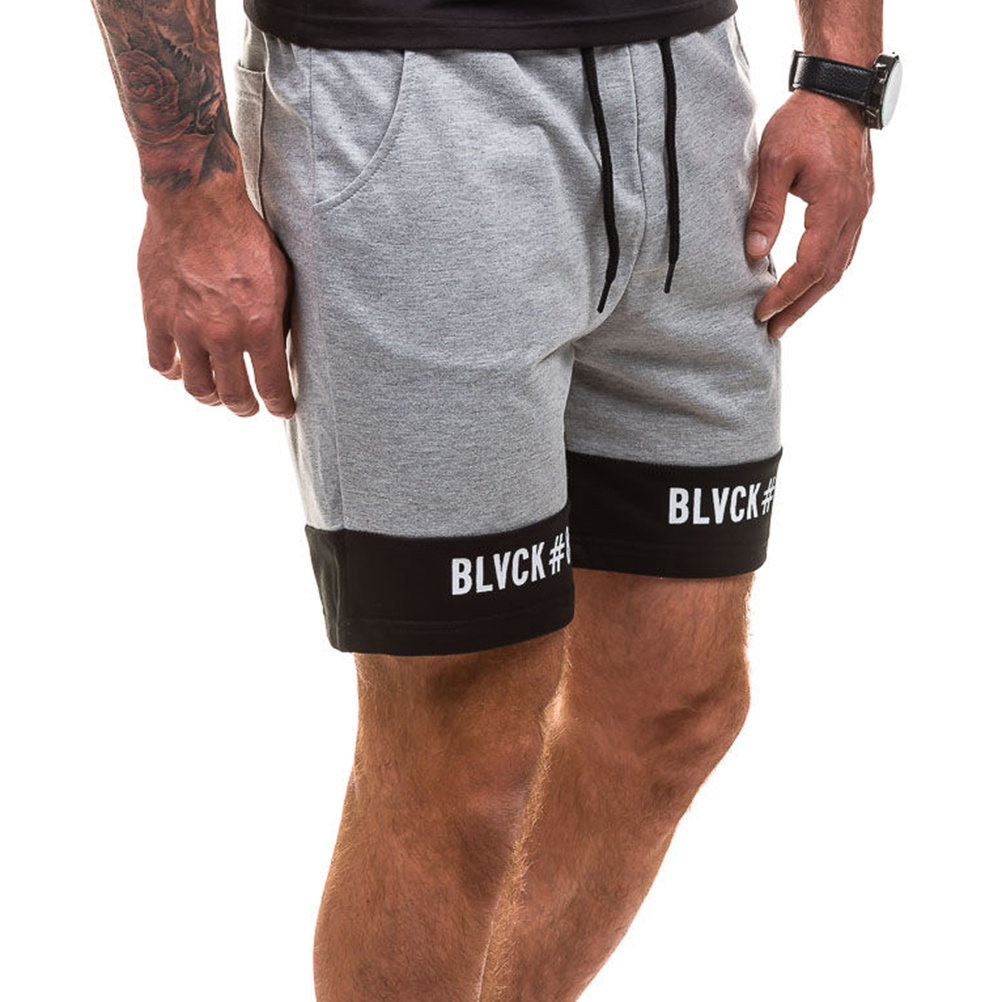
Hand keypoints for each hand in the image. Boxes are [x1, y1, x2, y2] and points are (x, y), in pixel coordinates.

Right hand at [138, 181, 295, 417]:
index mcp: (259, 326)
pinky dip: (173, 372)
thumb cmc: (247, 236)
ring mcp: (185, 327)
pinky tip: (183, 368)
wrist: (197, 203)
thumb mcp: (282, 279)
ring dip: (210, 396)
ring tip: (217, 392)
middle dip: (245, 408)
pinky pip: (161, 362)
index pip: (272, 387)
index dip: (280, 406)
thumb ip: (280, 319)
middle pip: (233, 396)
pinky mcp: (156, 315)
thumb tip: (282, 350)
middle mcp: (222, 334)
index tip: (282, 410)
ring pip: (196, 387)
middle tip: (250, 407)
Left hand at [745, 89, 873, 337]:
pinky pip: (844, 248)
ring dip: (813, 294)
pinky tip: (807, 282)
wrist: (841, 89)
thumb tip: (754, 254)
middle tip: (773, 330)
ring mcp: (860, 208)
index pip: (809, 266)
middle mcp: (854, 213)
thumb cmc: (804, 120)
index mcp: (834, 206)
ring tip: (788, 315)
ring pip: (839, 265)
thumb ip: (764, 210)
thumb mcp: (773, 162)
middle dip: (800, 306)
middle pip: (828, 276)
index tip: (761, 312)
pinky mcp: (858, 202)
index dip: (785, 294)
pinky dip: (824, 272)